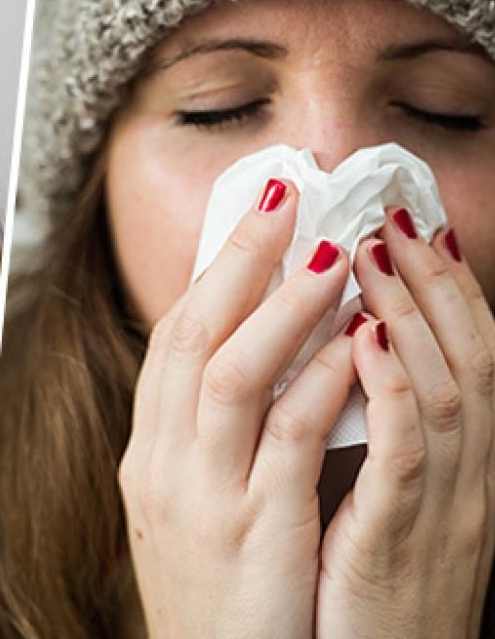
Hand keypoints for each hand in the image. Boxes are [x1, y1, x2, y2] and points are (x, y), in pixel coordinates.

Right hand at [120, 178, 357, 637]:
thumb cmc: (216, 598)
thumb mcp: (191, 510)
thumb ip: (210, 439)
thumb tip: (255, 364)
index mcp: (148, 456)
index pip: (170, 341)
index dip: (211, 272)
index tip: (249, 217)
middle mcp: (161, 465)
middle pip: (189, 336)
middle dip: (235, 258)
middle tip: (282, 192)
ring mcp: (200, 497)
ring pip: (230, 372)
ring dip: (279, 303)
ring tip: (327, 247)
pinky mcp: (253, 532)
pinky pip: (286, 437)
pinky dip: (319, 378)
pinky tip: (354, 338)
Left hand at [317, 210, 494, 637]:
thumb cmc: (366, 590)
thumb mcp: (382, 505)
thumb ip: (373, 438)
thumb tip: (340, 364)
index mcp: (452, 468)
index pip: (459, 358)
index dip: (441, 289)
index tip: (406, 227)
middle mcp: (462, 479)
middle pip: (464, 356)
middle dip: (429, 280)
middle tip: (390, 214)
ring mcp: (440, 510)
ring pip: (443, 390)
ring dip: (409, 313)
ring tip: (369, 252)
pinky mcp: (400, 542)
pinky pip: (407, 455)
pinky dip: (391, 390)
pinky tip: (364, 341)